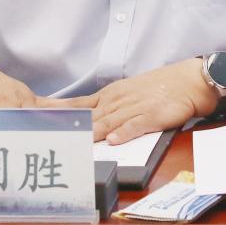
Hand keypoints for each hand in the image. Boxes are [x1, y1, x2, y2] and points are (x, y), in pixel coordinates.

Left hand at [50, 59, 212, 143]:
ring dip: (92, 133)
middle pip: (90, 117)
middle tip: (51, 138)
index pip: (79, 105)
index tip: (39, 121)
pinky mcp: (151, 116)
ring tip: (75, 143)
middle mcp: (117, 101)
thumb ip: (105, 107)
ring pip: (109, 122)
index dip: (59, 114)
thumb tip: (84, 121)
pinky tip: (114, 141)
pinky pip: (136, 125)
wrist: (186, 81)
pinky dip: (125, 133)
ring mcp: (134, 108)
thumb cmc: (156, 89)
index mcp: (109, 95)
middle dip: (71, 128)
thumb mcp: (125, 92)